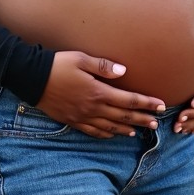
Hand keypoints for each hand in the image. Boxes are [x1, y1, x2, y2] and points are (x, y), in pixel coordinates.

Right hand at [35, 51, 166, 138]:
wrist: (32, 79)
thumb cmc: (58, 65)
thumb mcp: (81, 59)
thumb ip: (103, 66)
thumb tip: (123, 70)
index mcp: (98, 91)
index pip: (129, 99)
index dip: (146, 103)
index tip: (160, 105)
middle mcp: (93, 107)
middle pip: (123, 116)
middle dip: (141, 119)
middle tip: (156, 123)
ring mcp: (82, 117)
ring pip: (110, 127)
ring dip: (126, 129)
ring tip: (138, 131)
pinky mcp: (72, 121)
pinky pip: (93, 132)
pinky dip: (106, 134)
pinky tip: (113, 135)